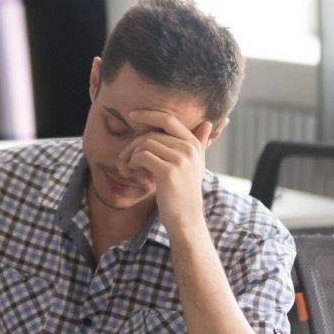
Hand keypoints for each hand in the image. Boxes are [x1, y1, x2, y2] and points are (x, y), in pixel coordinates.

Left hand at [118, 110, 212, 232]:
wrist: (186, 219)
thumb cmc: (184, 192)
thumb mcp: (195, 165)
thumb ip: (200, 143)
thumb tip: (209, 122)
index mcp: (194, 144)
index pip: (168, 119)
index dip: (148, 114)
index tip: (132, 115)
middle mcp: (189, 149)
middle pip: (151, 134)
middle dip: (133, 142)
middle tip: (124, 156)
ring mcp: (180, 159)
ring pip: (145, 144)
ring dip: (130, 154)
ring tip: (128, 167)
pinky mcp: (168, 171)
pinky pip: (142, 156)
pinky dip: (132, 162)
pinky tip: (132, 172)